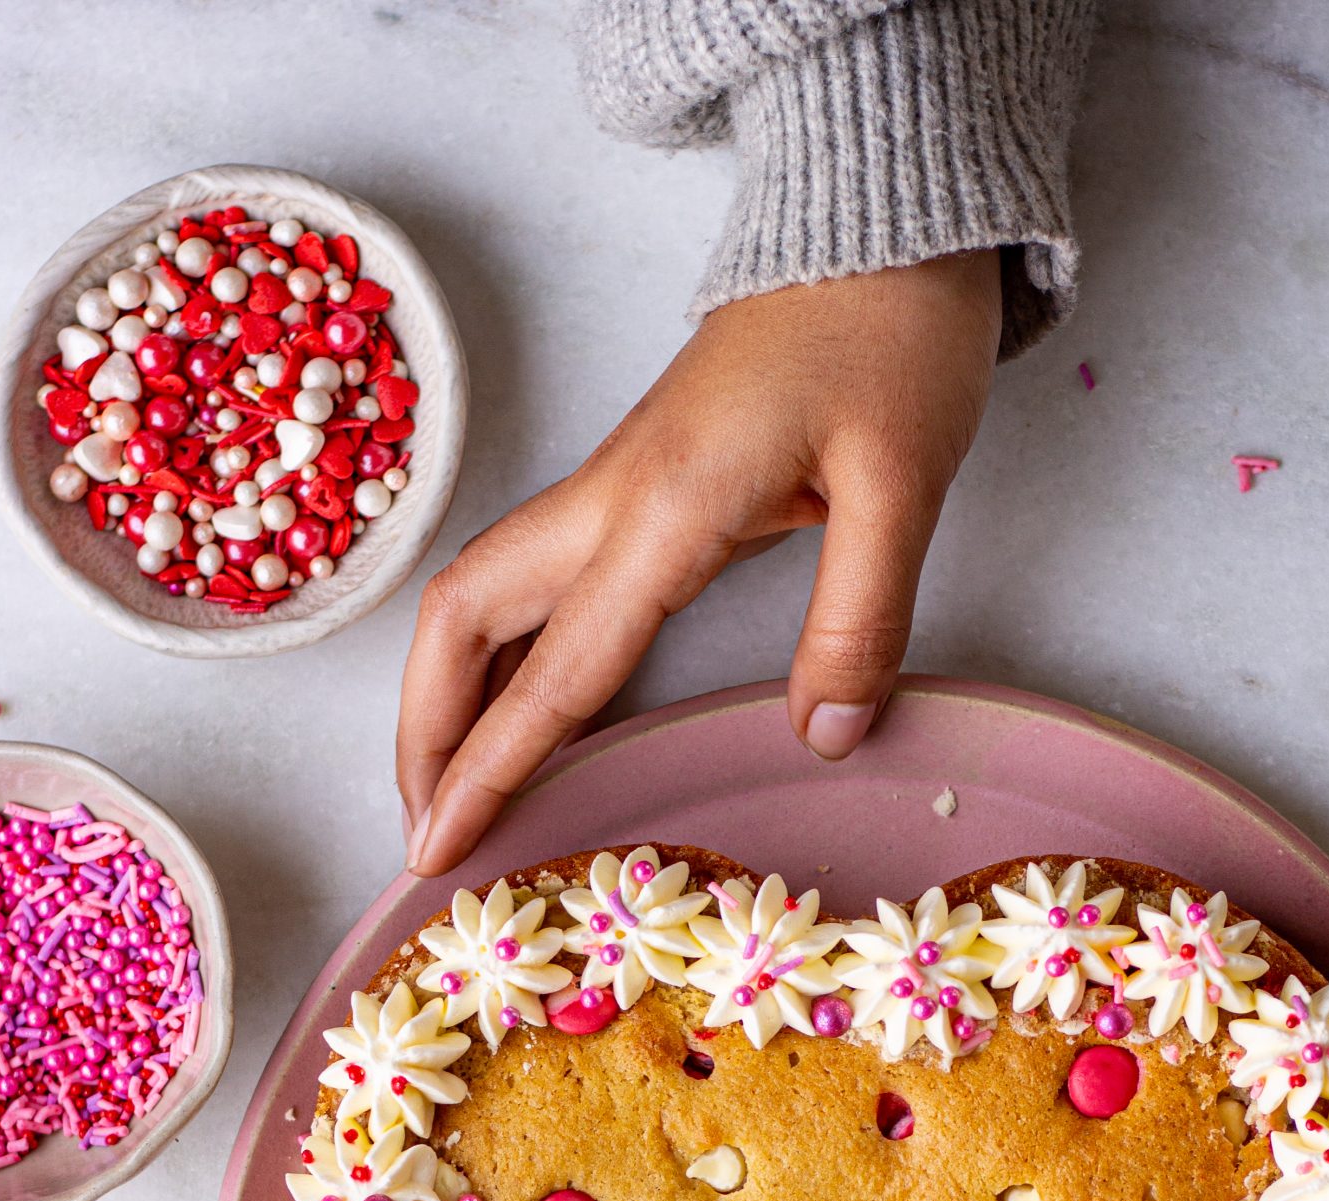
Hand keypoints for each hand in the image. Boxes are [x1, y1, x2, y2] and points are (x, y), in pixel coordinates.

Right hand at [396, 250, 1002, 875]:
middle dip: (425, 732)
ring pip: (483, 600)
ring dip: (451, 697)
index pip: (552, 671)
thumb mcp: (903, 484)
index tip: (439, 850)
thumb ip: (859, 620)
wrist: (882, 222)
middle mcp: (611, 499)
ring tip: (453, 792)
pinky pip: (540, 590)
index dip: (489, 772)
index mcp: (662, 507)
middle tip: (427, 833)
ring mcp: (616, 490)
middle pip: (460, 621)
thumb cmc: (892, 332)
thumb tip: (823, 738)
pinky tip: (525, 718)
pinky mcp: (641, 488)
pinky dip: (509, 664)